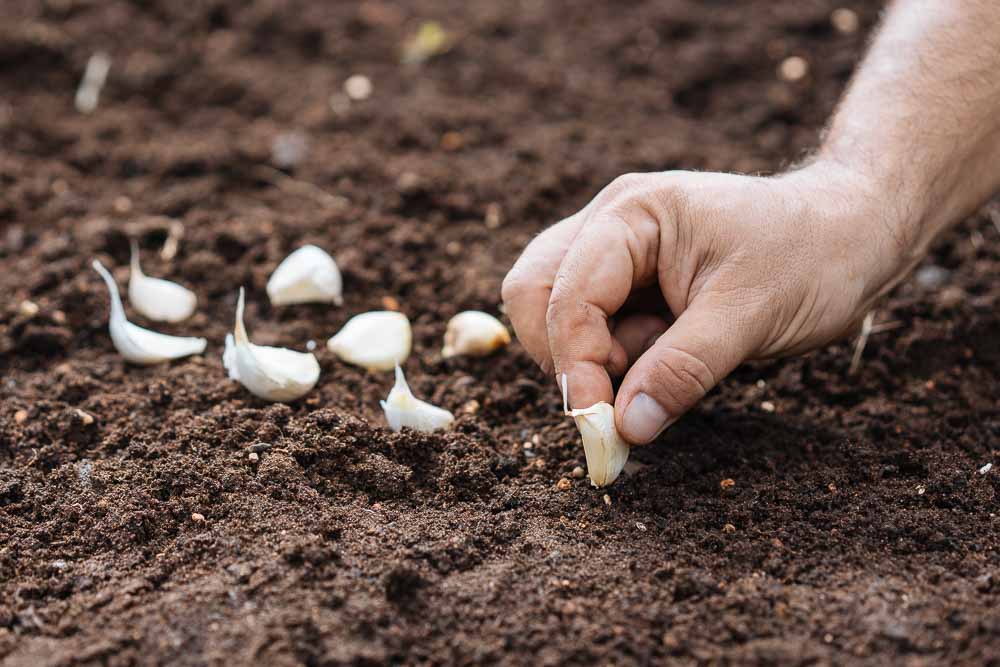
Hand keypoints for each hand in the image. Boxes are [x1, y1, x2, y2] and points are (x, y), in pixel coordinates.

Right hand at [502, 161, 908, 443]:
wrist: (852, 235)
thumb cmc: (811, 258)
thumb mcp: (750, 317)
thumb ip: (681, 370)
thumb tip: (622, 430)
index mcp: (632, 213)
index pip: (566, 292)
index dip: (576, 363)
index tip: (601, 425)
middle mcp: (610, 223)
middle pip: (534, 293)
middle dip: (567, 356)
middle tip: (619, 394)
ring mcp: (615, 250)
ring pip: (553, 312)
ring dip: (592, 358)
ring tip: (659, 362)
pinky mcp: (628, 280)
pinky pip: (591, 325)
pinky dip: (612, 357)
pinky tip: (665, 353)